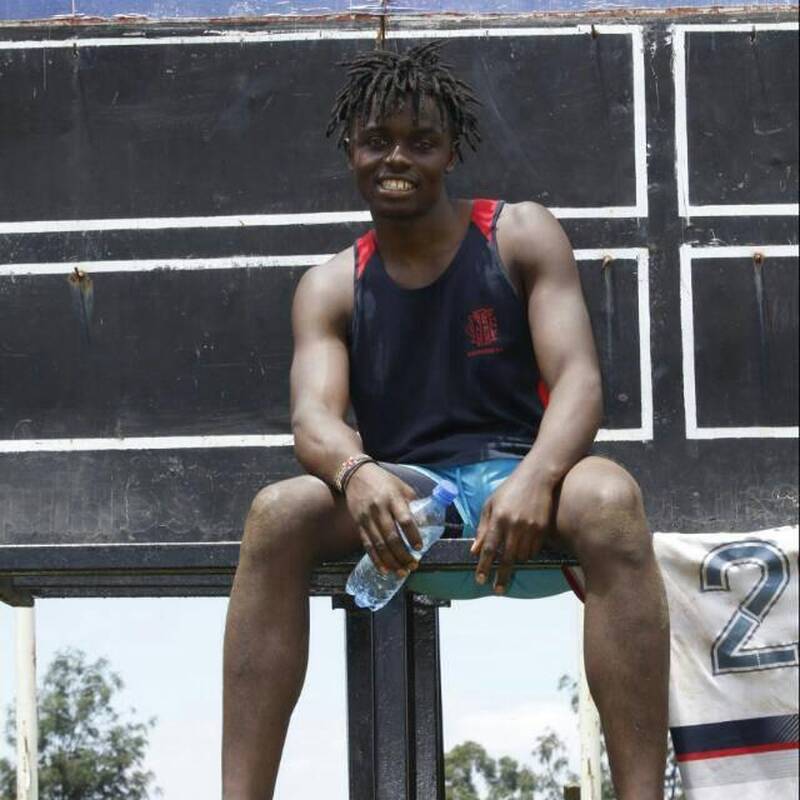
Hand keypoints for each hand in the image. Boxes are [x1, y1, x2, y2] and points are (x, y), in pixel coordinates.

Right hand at [344, 463, 422, 577]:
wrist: (355, 474)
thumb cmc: (383, 481)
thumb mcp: (402, 486)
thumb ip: (413, 503)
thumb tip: (427, 522)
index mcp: (393, 498)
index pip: (405, 519)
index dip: (413, 535)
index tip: (419, 547)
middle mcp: (379, 509)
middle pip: (392, 536)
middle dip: (403, 554)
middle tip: (413, 565)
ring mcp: (367, 518)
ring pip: (379, 544)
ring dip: (391, 561)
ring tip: (401, 572)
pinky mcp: (358, 524)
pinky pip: (367, 545)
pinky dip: (376, 559)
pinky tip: (384, 569)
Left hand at [470, 470, 554, 593]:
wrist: (537, 478)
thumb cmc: (509, 490)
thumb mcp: (490, 505)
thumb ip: (482, 528)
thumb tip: (474, 550)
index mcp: (498, 518)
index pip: (489, 548)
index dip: (484, 566)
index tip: (480, 581)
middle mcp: (514, 525)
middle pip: (507, 558)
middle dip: (501, 576)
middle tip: (497, 590)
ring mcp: (531, 528)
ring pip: (522, 556)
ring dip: (515, 561)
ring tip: (511, 558)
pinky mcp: (543, 529)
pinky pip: (534, 550)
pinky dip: (527, 553)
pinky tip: (523, 547)